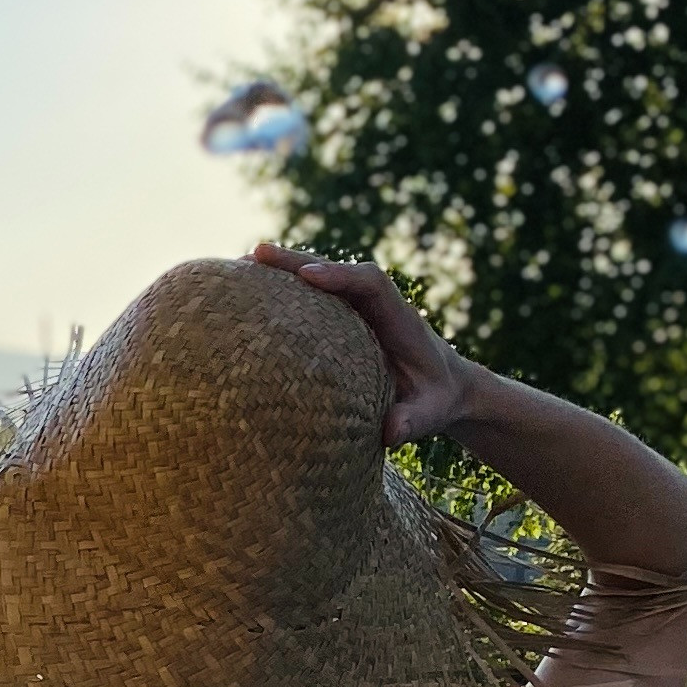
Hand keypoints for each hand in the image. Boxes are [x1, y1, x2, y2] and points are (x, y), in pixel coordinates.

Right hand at [250, 241, 471, 445]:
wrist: (445, 387)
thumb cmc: (436, 400)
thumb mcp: (431, 413)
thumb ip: (414, 421)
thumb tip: (390, 432)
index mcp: (400, 319)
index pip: (372, 284)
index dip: (341, 276)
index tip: (308, 276)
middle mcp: (377, 305)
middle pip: (337, 269)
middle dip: (298, 260)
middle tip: (257, 254)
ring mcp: (358, 308)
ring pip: (320, 278)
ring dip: (284, 270)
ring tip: (241, 266)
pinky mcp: (344, 318)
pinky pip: (313, 297)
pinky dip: (284, 290)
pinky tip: (251, 291)